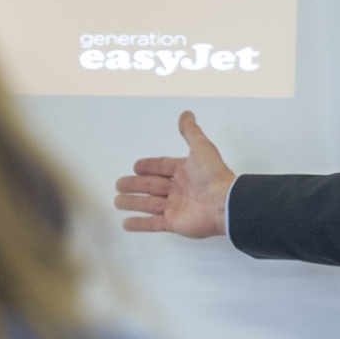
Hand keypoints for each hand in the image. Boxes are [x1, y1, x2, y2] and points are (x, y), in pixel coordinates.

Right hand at [114, 110, 236, 238]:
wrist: (222, 203)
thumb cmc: (212, 175)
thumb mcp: (201, 147)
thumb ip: (191, 132)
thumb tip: (186, 114)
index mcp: (186, 171)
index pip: (162, 167)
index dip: (149, 167)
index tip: (135, 167)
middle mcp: (180, 189)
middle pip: (152, 186)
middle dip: (135, 185)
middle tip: (119, 184)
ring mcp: (176, 207)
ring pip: (149, 204)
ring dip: (133, 203)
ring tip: (117, 201)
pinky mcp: (174, 223)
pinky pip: (153, 224)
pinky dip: (139, 224)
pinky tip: (126, 224)